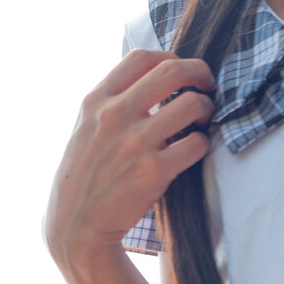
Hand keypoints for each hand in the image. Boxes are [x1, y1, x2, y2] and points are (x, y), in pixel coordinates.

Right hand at [44, 48, 216, 277]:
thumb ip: (112, 102)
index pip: (142, 57)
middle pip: (173, 71)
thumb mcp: (85, 128)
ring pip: (192, 104)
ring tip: (203, 120)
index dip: (172, 57)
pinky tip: (195, 148)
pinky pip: (196, 144)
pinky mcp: (153, 171)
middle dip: (200, 73)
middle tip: (208, 86)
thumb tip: (151, 77)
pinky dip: (203, 143)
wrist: (74, 226)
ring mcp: (134, 143)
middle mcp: (114, 116)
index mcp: (96, 100)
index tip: (183, 70)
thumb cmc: (85, 175)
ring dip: (206, 109)